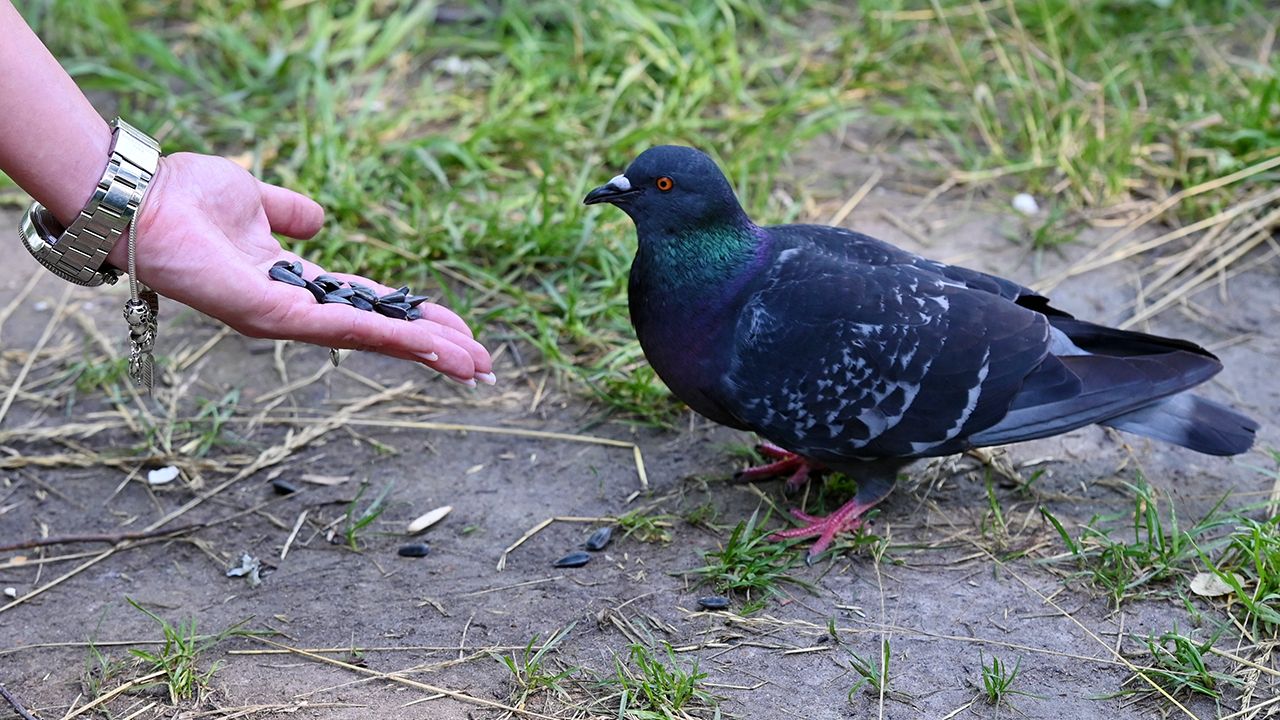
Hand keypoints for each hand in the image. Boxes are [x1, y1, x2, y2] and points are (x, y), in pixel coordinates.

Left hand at [107, 152, 493, 384]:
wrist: (139, 196)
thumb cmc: (185, 193)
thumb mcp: (255, 196)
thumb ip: (290, 211)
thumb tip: (320, 218)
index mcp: (296, 282)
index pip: (369, 306)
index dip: (415, 318)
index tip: (459, 331)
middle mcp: (294, 308)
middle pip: (378, 333)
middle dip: (432, 349)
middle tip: (482, 366)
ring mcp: (283, 317)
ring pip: (368, 338)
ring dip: (422, 351)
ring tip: (470, 364)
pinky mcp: (269, 315)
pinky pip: (338, 326)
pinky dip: (383, 334)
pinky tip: (423, 342)